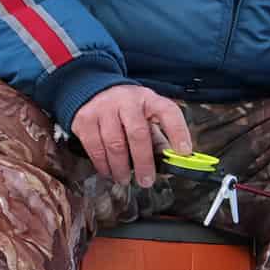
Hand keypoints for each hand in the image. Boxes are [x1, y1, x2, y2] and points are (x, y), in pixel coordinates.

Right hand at [71, 86, 191, 187]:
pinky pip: (95, 148)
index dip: (178, 132)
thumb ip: (158, 137)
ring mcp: (104, 109)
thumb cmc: (126, 108)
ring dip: (121, 167)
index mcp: (148, 99)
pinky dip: (103, 165)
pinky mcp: (85, 119)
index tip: (184, 152)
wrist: (92, 90)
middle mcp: (127, 101)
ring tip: (125, 179)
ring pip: (115, 144)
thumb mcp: (145, 115)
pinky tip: (109, 171)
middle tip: (146, 180)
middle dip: (144, 162)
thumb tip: (171, 162)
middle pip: (138, 134)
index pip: (168, 112)